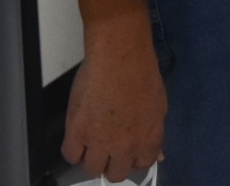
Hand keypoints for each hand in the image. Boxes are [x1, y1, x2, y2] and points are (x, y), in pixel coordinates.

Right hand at [62, 23, 166, 181]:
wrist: (120, 55)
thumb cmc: (142, 73)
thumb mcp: (159, 105)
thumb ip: (155, 133)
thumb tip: (157, 155)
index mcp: (148, 139)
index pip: (142, 166)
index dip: (134, 158)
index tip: (129, 150)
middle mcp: (125, 147)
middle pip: (115, 174)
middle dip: (113, 162)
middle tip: (109, 146)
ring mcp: (99, 142)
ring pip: (92, 169)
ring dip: (92, 158)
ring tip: (93, 140)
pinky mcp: (77, 132)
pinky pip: (70, 155)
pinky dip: (74, 149)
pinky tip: (79, 137)